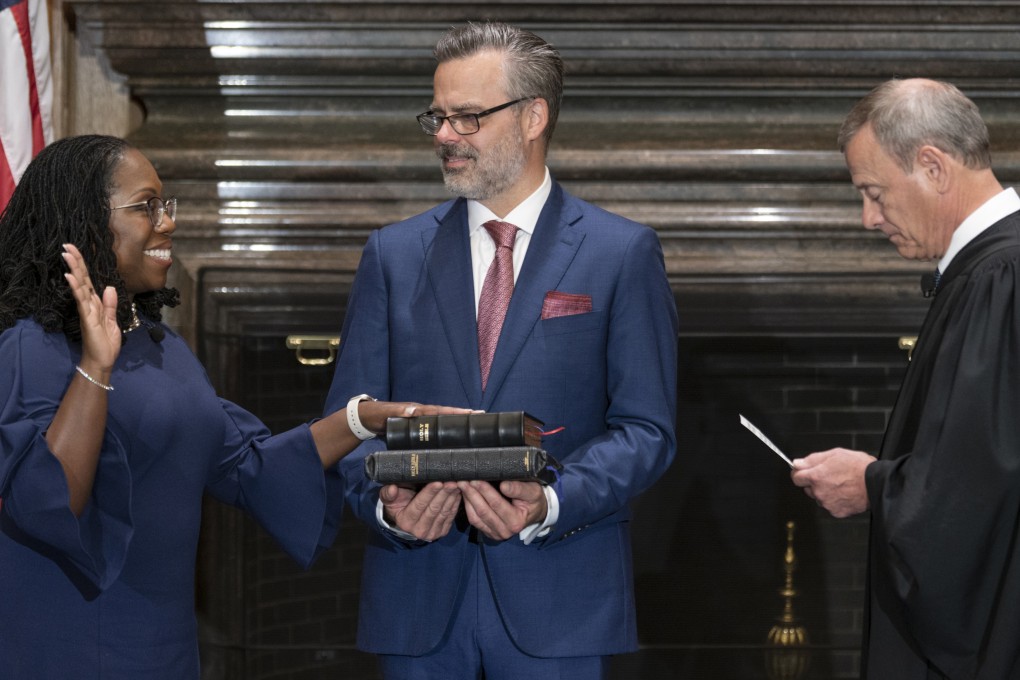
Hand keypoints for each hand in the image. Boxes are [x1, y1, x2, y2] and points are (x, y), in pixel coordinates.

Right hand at [62, 243, 119, 371]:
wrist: (102, 361)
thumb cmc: (106, 343)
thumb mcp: (112, 321)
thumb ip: (110, 305)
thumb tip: (109, 287)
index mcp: (96, 303)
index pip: (88, 280)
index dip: (83, 266)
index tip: (76, 250)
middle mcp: (89, 304)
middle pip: (82, 279)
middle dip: (75, 262)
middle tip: (67, 245)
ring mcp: (87, 309)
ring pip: (80, 285)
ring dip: (74, 269)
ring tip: (66, 254)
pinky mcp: (87, 317)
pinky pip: (81, 300)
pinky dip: (76, 287)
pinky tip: (70, 276)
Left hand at [358, 401, 475, 436]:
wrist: (367, 419)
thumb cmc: (377, 415)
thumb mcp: (387, 413)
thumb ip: (399, 411)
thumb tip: (414, 409)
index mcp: (418, 410)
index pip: (440, 411)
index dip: (455, 412)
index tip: (471, 412)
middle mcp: (421, 413)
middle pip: (445, 414)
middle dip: (462, 415)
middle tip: (481, 415)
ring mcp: (419, 420)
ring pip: (441, 421)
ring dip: (456, 422)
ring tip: (472, 424)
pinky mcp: (416, 428)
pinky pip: (433, 428)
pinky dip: (444, 429)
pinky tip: (452, 436)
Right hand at [380, 481, 460, 541]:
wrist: (405, 518)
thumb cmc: (398, 504)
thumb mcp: (389, 499)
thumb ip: (388, 494)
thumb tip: (392, 488)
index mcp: (406, 521)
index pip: (419, 505)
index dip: (429, 493)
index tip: (438, 482)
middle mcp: (419, 530)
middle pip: (434, 509)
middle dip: (444, 493)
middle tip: (451, 481)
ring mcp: (432, 533)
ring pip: (444, 512)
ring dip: (451, 497)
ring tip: (457, 484)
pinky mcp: (442, 532)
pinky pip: (450, 516)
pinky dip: (455, 503)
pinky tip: (458, 492)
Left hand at [458, 479, 547, 540]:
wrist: (534, 512)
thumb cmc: (533, 499)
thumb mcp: (532, 491)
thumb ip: (519, 489)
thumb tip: (504, 485)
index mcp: (516, 522)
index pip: (496, 504)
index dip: (485, 490)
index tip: (475, 478)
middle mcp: (505, 531)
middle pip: (483, 511)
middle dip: (472, 494)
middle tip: (463, 479)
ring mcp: (495, 534)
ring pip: (475, 517)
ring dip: (467, 500)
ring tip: (461, 485)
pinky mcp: (488, 532)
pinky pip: (474, 520)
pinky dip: (468, 507)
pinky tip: (465, 494)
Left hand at [790, 448, 875, 517]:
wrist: (877, 483)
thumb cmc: (859, 467)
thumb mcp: (834, 454)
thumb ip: (812, 459)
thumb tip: (797, 463)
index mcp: (816, 476)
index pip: (795, 477)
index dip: (800, 473)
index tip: (804, 472)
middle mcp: (819, 492)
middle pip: (807, 488)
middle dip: (814, 483)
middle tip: (830, 476)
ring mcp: (827, 504)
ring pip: (819, 498)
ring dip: (825, 492)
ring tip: (841, 484)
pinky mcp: (836, 512)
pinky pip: (830, 506)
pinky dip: (835, 501)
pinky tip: (845, 493)